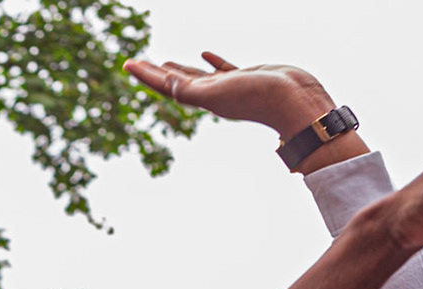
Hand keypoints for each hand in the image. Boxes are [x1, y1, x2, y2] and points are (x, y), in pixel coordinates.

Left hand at [125, 52, 338, 139]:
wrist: (294, 101)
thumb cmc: (256, 98)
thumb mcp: (217, 93)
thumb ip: (189, 89)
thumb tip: (165, 80)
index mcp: (201, 98)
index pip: (166, 85)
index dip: (146, 74)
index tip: (128, 63)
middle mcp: (211, 94)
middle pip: (175, 82)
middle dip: (155, 74)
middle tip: (138, 64)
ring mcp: (228, 87)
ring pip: (197, 76)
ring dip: (179, 69)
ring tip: (163, 63)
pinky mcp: (246, 77)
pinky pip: (222, 68)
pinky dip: (211, 61)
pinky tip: (204, 53)